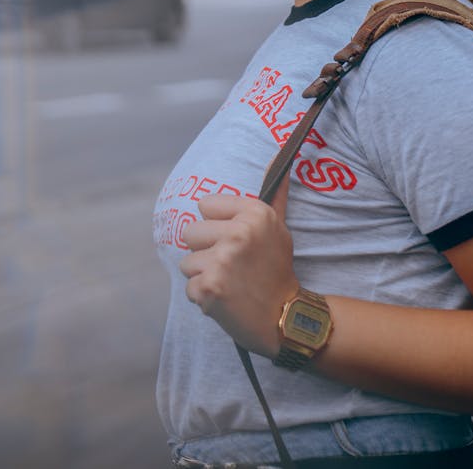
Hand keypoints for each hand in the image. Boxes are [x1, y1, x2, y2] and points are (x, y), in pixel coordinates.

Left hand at [179, 174, 298, 356]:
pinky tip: (226, 300)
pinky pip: (190, 288)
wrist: (285, 317)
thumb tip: (277, 155)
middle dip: (205, 251)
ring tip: (230, 283)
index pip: (205, 205)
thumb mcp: (279, 226)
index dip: (217, 225)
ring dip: (204, 276)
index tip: (236, 241)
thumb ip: (274, 193)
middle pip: (190, 232)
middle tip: (231, 265)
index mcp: (254, 212)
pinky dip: (205, 298)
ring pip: (187, 262)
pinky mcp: (210, 287)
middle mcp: (238, 232)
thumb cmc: (277, 269)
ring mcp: (223, 260)